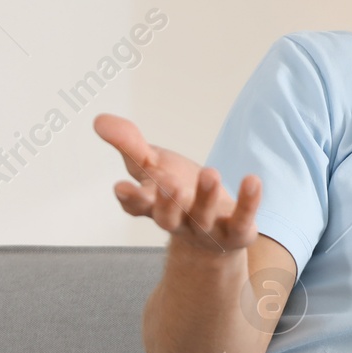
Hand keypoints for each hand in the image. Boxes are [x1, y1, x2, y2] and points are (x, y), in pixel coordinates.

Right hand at [93, 113, 261, 257]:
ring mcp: (206, 230)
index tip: (121, 187)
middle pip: (167, 218)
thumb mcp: (153, 165)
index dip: (130, 198)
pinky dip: (248, 202)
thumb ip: (129, 144)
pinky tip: (252, 180)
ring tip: (210, 173)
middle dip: (167, 202)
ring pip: (203, 218)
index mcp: (153, 206)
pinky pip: (242, 220)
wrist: (213, 231)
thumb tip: (99, 120)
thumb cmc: (177, 192)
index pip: (136, 206)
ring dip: (205, 197)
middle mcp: (178, 221)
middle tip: (170, 183)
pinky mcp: (235, 232)